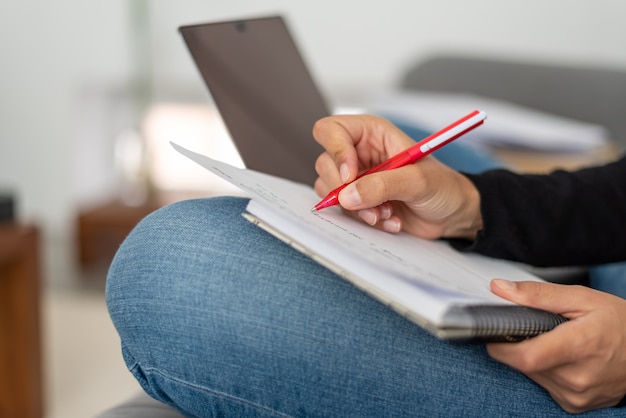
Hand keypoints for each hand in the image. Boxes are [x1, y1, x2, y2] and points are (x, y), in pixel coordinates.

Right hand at [312, 114, 481, 239]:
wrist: (453, 214)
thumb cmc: (443, 186)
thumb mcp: (417, 182)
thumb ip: (382, 185)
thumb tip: (347, 195)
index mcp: (372, 134)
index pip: (332, 130)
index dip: (336, 152)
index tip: (350, 176)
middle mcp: (359, 153)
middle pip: (325, 163)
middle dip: (345, 189)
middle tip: (370, 205)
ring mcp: (357, 178)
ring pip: (330, 189)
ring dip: (356, 208)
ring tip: (386, 213)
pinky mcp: (358, 200)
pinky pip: (343, 210)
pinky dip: (364, 219)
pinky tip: (389, 219)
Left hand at [488, 279, 625, 412]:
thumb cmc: (619, 323)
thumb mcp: (581, 298)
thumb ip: (537, 294)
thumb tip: (501, 289)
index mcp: (579, 346)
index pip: (526, 356)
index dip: (501, 346)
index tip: (494, 332)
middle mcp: (577, 377)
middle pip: (524, 364)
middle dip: (517, 345)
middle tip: (531, 329)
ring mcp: (577, 394)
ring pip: (531, 375)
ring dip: (531, 358)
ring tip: (552, 342)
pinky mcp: (574, 404)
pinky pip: (544, 385)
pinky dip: (544, 371)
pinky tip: (561, 359)